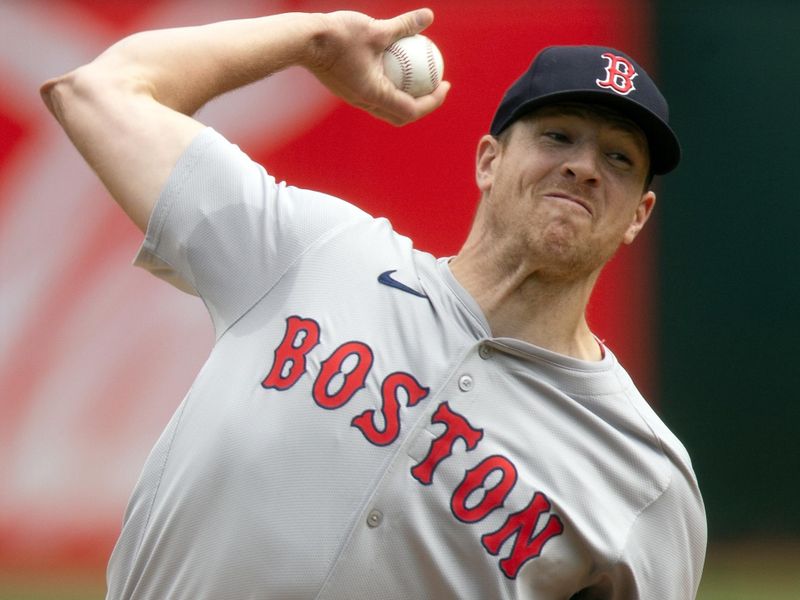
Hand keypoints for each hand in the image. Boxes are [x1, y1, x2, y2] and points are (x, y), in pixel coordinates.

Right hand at [306, 9, 449, 124]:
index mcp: (374, 94)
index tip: (445, 85)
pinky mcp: (348, 89)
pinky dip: (390, 86)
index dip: (433, 101)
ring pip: (386, 107)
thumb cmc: (339, 35)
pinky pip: (375, 93)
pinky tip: (395, 65)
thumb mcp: (377, 28)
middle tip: (436, 86)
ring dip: (406, 97)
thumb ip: (404, 25)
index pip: (411, 109)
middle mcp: (365, 102)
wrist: (302, 41)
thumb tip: (428, 16)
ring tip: (419, 79)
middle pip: (400, 115)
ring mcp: (355, 98)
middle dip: (423, 105)